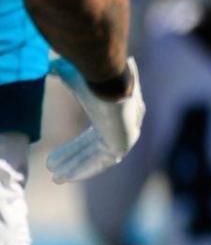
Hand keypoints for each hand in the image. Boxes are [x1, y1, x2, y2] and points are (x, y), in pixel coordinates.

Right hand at [47, 58, 142, 183]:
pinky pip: (102, 162)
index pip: (92, 138)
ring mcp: (125, 136)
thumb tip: (52, 67)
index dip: (74, 149)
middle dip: (72, 160)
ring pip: (95, 157)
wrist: (111, 82)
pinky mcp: (124, 143)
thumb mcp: (75, 79)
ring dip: (75, 167)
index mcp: (114, 114)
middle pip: (92, 149)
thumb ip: (66, 77)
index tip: (55, 157)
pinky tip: (67, 177)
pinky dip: (85, 169)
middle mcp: (121, 127)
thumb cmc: (93, 79)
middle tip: (53, 169)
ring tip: (55, 177)